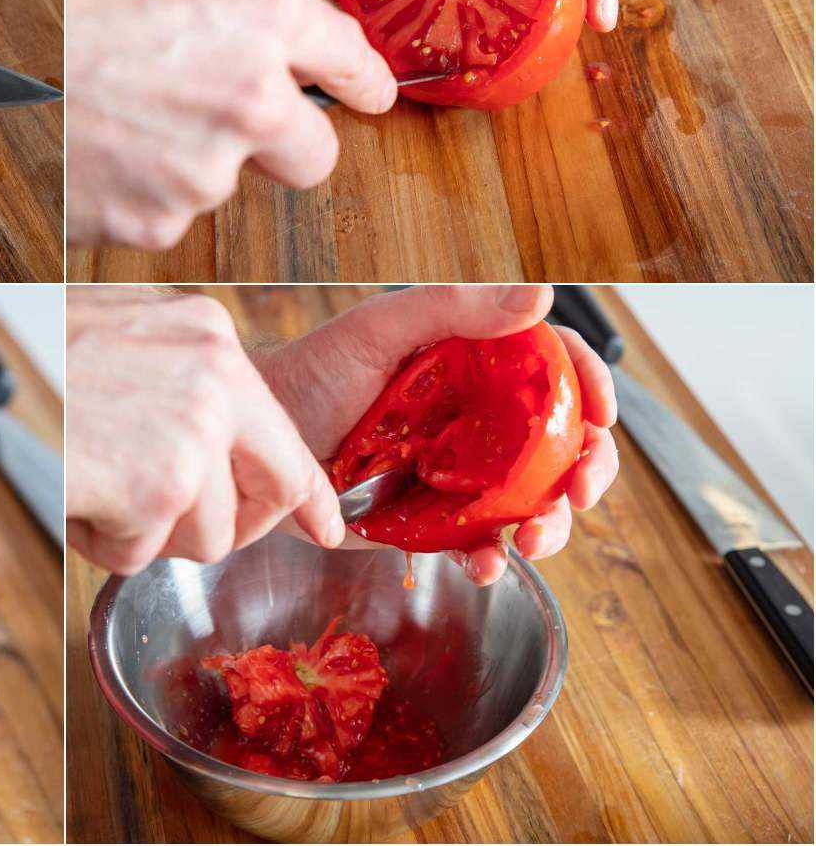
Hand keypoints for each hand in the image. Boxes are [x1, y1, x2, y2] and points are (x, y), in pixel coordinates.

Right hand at [65, 0, 396, 249]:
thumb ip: (233, 5)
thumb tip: (259, 36)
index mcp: (260, 15)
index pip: (352, 62)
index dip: (363, 83)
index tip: (369, 95)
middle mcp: (251, 99)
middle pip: (315, 157)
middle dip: (282, 145)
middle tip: (220, 120)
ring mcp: (202, 172)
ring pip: (222, 186)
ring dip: (186, 164)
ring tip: (113, 116)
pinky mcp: (150, 224)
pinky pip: (162, 216)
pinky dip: (133, 195)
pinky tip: (90, 150)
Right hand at [65, 289, 345, 573]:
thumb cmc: (32, 353)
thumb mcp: (124, 335)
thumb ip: (186, 380)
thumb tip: (228, 448)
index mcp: (211, 336)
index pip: (285, 434)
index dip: (307, 495)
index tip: (325, 528)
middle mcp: (217, 380)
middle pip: (265, 495)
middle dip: (229, 524)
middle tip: (173, 518)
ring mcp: (192, 437)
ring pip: (204, 537)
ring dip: (146, 531)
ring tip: (94, 479)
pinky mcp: (158, 491)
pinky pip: (141, 554)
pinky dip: (100, 539)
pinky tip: (73, 489)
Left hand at [255, 284, 618, 584]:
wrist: (256, 443)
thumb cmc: (310, 374)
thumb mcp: (377, 331)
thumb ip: (452, 308)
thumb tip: (540, 293)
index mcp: (473, 361)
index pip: (552, 364)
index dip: (589, 384)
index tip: (602, 413)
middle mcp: (476, 415)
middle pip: (559, 439)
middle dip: (585, 467)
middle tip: (580, 490)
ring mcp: (458, 470)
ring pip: (532, 498)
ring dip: (551, 523)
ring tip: (535, 539)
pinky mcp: (431, 520)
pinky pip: (479, 543)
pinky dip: (493, 560)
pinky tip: (485, 565)